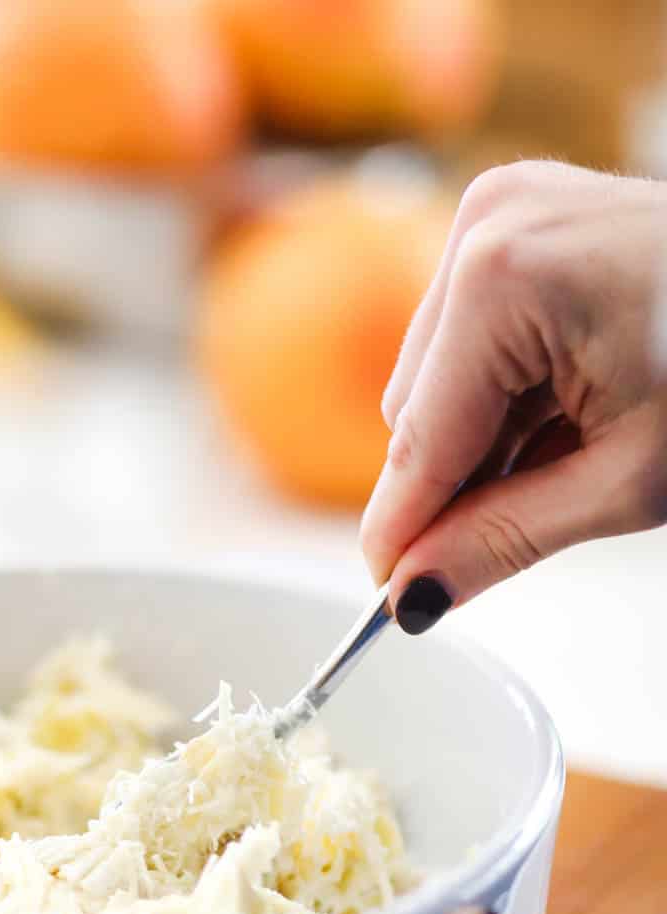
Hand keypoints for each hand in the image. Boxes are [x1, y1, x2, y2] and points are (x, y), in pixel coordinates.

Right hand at [360, 162, 666, 630]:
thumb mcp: (627, 481)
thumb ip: (502, 540)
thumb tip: (414, 594)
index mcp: (502, 278)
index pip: (419, 444)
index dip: (402, 534)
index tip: (388, 598)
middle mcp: (486, 227)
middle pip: (414, 413)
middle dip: (461, 479)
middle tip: (539, 515)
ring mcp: (500, 213)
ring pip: (436, 384)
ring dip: (486, 439)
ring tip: (578, 445)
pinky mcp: (517, 221)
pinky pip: (468, 343)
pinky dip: (506, 396)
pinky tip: (568, 410)